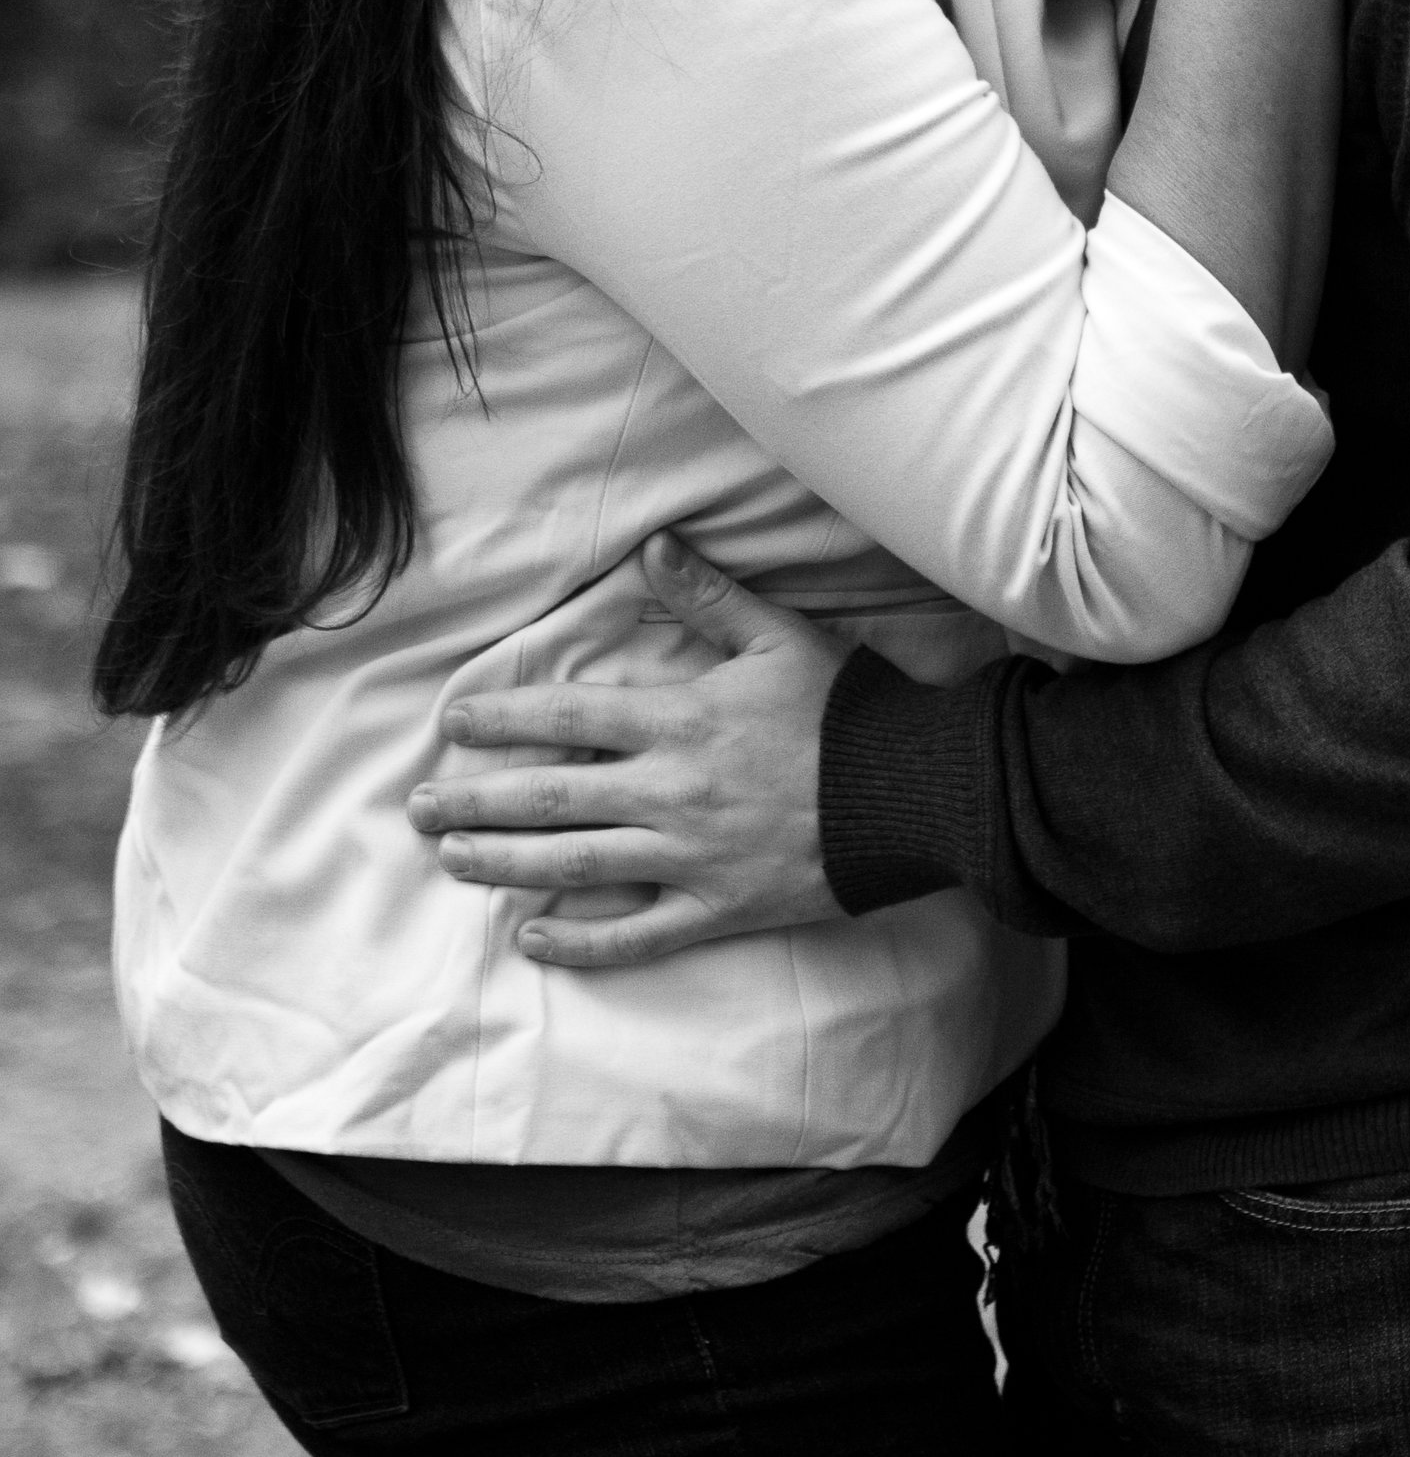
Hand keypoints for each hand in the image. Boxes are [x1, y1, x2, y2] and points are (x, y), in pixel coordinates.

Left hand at [407, 534, 841, 971]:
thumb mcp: (778, 635)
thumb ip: (708, 596)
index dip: (504, 720)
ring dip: (505, 864)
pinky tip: (532, 939)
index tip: (452, 725)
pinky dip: (580, 942)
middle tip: (418, 808)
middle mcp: (669, 793)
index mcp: (680, 721)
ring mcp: (688, 859)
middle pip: (551, 799)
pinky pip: (634, 937)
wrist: (909, 789)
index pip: (569, 720)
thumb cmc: (844, 707)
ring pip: (575, 865)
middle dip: (477, 801)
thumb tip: (653, 547)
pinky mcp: (716, 910)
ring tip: (453, 860)